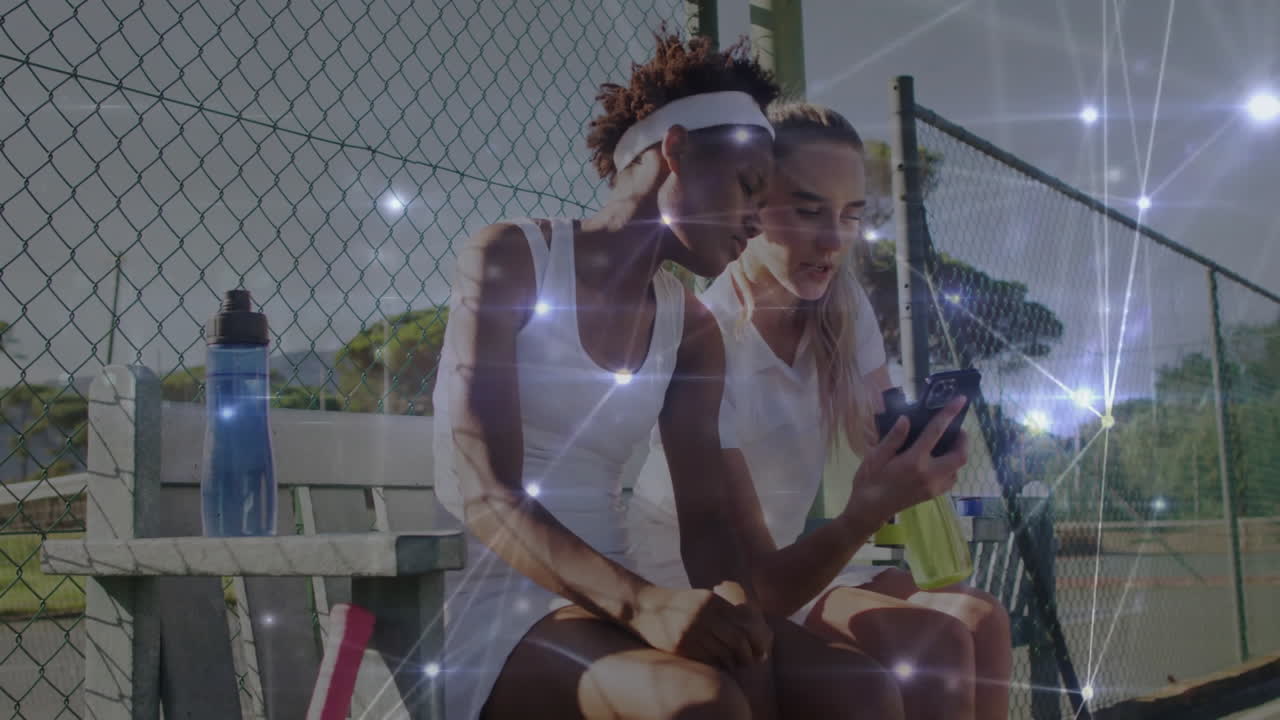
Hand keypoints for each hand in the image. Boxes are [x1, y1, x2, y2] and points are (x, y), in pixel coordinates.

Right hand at [631, 582, 771, 668]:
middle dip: (748, 654)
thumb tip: (749, 624)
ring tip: (736, 665)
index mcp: (711, 601)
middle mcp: (703, 615)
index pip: (743, 622)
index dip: (755, 639)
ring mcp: (691, 631)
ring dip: (733, 662)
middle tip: (752, 661)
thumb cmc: (676, 604)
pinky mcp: (680, 646)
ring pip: (723, 653)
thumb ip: (722, 608)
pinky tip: (719, 665)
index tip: (761, 649)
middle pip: (737, 639)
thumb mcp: (700, 598)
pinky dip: (717, 665)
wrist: (644, 607)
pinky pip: (707, 660)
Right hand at [847, 395, 969, 521]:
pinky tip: (939, 462)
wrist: (868, 511)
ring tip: (946, 444)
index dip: (949, 413)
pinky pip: (950, 479)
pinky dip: (951, 468)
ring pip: (958, 469)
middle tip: (954, 429)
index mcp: (913, 461)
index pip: (936, 432)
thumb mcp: (875, 456)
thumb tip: (906, 419)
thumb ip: (893, 438)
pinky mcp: (932, 495)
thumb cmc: (869, 481)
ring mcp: (933, 487)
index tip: (961, 400)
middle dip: (963, 440)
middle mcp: (929, 474)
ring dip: (957, 454)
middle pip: (960, 456)